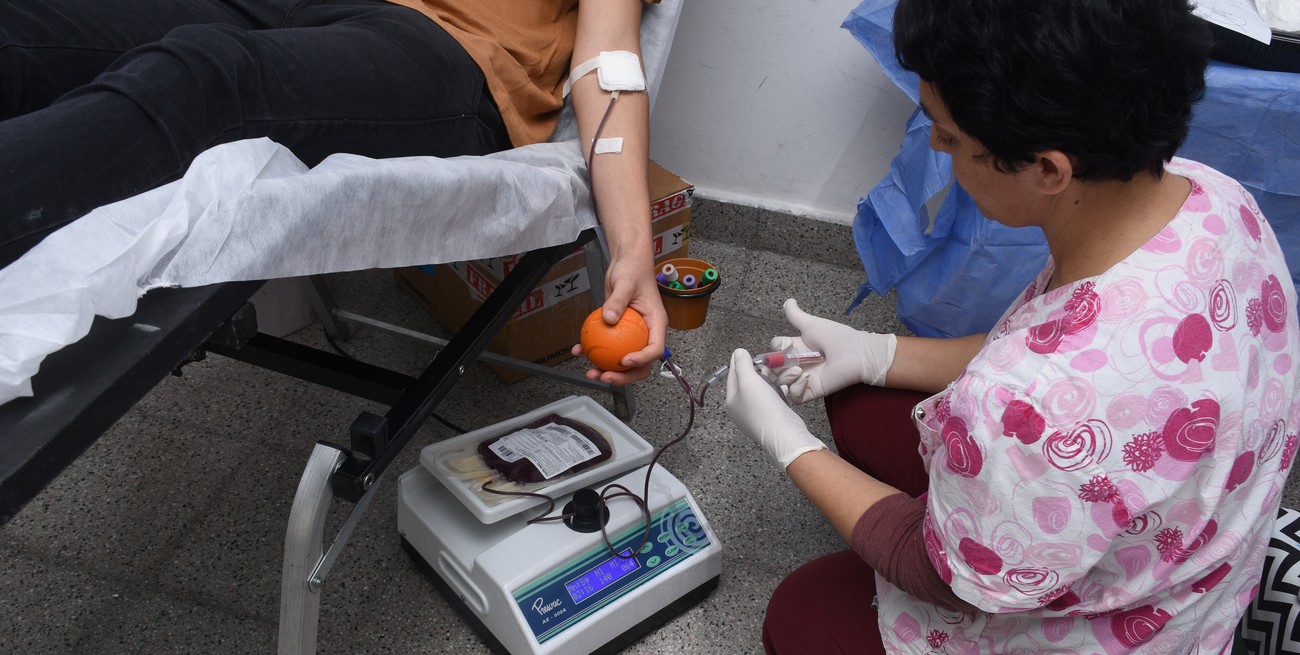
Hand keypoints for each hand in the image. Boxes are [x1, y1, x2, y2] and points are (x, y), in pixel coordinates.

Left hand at [571, 254, 666, 383]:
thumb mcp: (625, 284)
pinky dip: (594, 351)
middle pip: (641, 364)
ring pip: (623, 361)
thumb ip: (617, 302)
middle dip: (624, 376)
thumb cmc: (633, 270)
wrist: (626, 263)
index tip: (624, 360)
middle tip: (606, 376)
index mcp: (656, 324)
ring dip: (607, 370)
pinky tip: (579, 351)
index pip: (655, 348)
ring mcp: (632, 334)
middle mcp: (646, 333)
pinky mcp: (618, 331)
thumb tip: (608, 319)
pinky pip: (608, 347)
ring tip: (591, 372)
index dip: (641, 359)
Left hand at [725, 348, 826, 468]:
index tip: (745, 351)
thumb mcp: (749, 381)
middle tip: (764, 360)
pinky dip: (777, 391)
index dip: (739, 361)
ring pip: (761, 390)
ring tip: (776, 370)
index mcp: (732, 400)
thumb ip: (742, 365)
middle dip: (756, 370)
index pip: (732, 375)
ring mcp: (756, 414)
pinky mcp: (771, 417)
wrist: (784, 434)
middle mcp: (741, 408)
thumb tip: (737, 352)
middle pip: (747, 383)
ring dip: (769, 379)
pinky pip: (772, 400)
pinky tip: (784, 386)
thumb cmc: (763, 407)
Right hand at [771, 298, 896, 403]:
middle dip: (775, 365)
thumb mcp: (812, 325)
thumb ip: (796, 315)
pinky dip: (795, 388)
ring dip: (785, 377)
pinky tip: (806, 378)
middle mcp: (798, 364)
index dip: (777, 348)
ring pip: (780, 383)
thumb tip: (788, 301)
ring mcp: (803, 379)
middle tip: (789, 361)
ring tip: (798, 370)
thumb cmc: (838, 337)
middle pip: (774, 368)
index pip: (775, 349)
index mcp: (796, 348)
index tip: (787, 345)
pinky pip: (794, 396)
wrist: (857, 353)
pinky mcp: (811, 391)